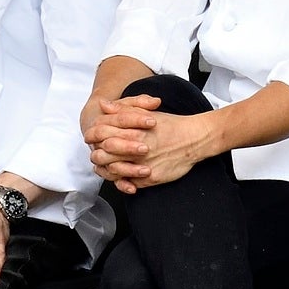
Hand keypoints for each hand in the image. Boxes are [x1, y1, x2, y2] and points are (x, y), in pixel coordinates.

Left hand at [86, 96, 215, 193]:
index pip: (101, 135)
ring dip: (107, 169)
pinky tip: (123, 176)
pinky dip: (123, 181)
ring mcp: (143, 165)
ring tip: (108, 166)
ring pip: (113, 172)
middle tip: (98, 153)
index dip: (93, 137)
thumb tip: (103, 105)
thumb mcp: (146, 112)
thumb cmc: (171, 124)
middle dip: (97, 155)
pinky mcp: (150, 178)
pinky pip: (129, 183)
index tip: (93, 138)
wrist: (195, 138)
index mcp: (133, 131)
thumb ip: (123, 109)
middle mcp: (135, 149)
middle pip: (102, 155)